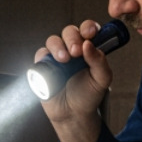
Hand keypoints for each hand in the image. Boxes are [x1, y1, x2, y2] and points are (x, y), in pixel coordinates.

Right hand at [35, 20, 113, 141]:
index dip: (88, 27)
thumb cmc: (88, 95)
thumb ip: (100, 62)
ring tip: (64, 60)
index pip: (87, 29)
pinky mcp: (43, 66)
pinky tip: (51, 67)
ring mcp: (56, 56)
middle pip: (69, 32)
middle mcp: (71, 48)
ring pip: (53, 40)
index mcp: (88, 48)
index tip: (89, 33)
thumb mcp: (101, 80)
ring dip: (58, 47)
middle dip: (72, 38)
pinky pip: (40, 55)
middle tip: (76, 51)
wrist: (73, 114)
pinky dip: (44, 58)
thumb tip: (89, 45)